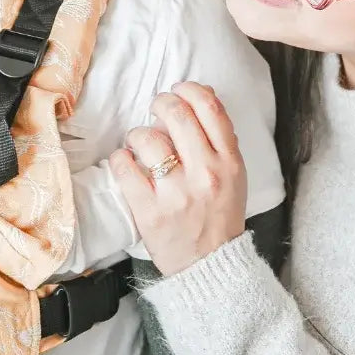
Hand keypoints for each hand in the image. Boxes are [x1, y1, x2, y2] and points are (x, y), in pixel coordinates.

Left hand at [110, 82, 247, 276]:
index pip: (210, 109)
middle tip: (156, 108)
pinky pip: (125, 168)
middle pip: (177, 116)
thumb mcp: (234, 177)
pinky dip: (121, 159)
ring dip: (138, 134)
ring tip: (139, 143)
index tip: (179, 89)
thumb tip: (204, 96)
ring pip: (147, 138)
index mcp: (229, 163)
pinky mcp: (150, 211)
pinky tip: (126, 163)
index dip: (191, 90)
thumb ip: (221, 140)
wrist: (210, 266)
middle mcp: (205, 174)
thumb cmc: (219, 218)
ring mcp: (176, 193)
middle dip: (161, 103)